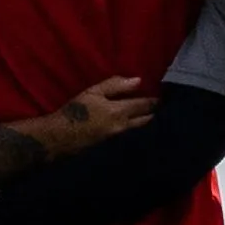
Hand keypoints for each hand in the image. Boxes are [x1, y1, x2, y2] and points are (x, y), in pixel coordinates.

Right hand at [35, 76, 153, 157]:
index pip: (144, 105)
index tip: (163, 96)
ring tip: (152, 114)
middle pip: (145, 119)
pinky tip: (136, 124)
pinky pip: (130, 134)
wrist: (61, 137)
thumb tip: (138, 80)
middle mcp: (123, 126)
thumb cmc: (76, 111)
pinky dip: (136, 128)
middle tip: (162, 106)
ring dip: (146, 121)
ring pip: (138, 128)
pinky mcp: (112, 143)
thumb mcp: (93, 93)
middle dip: (154, 112)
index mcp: (120, 112)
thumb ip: (115, 85)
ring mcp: (118, 137)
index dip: (154, 100)